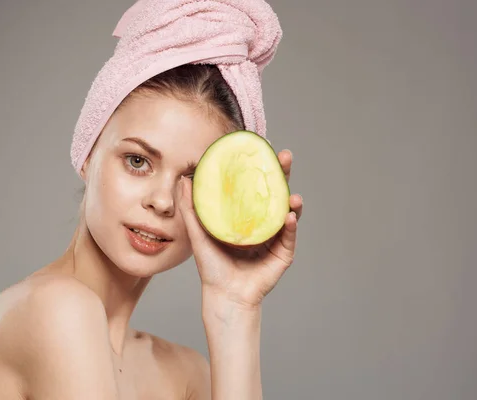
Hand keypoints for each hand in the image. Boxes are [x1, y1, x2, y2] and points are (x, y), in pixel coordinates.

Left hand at [177, 149, 302, 308]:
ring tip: (292, 194)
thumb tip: (185, 178)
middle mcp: (263, 222)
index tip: (263, 147)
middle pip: (276, 192)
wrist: (223, 295)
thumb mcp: (199, 233)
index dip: (260, 167)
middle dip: (283, 173)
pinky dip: (290, 226)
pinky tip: (289, 215)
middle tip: (285, 156)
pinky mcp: (283, 253)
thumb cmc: (212, 266)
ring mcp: (276, 237)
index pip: (256, 185)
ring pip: (288, 212)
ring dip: (292, 200)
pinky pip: (289, 236)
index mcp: (246, 214)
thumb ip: (192, 208)